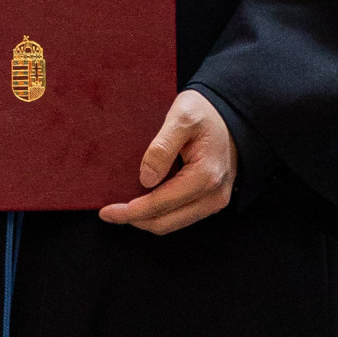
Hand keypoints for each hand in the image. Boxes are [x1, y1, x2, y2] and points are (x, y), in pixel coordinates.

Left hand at [100, 91, 235, 235]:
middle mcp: (213, 195)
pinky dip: (160, 214)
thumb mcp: (181, 118)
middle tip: (109, 213)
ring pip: (172, 224)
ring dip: (146, 219)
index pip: (160, 204)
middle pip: (164, 222)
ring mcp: (215, 201)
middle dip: (134, 220)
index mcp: (205, 176)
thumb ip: (162, 147)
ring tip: (123, 209)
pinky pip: (181, 216)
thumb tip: (146, 180)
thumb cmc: (205, 112)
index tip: (106, 212)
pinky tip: (144, 203)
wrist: (231, 114)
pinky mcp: (212, 201)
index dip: (130, 212)